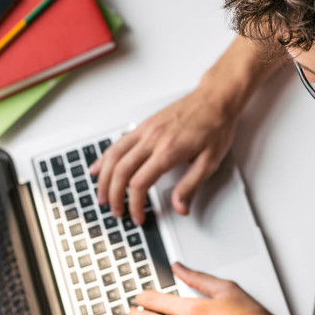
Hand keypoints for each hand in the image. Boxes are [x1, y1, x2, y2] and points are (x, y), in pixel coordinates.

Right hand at [89, 87, 240, 222]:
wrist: (216, 99)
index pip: (140, 183)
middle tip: (117, 211)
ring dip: (104, 179)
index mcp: (168, 151)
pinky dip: (105, 157)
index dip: (135, 204)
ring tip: (102, 196)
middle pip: (121, 171)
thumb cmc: (215, 127)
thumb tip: (179, 208)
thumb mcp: (210, 162)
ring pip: (113, 156)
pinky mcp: (144, 125)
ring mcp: (145, 130)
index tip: (138, 216)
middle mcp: (152, 139)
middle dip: (115, 196)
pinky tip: (98, 167)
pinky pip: (118, 142)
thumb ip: (191, 186)